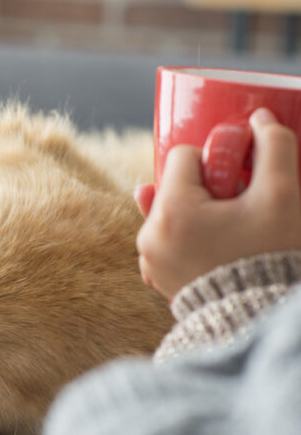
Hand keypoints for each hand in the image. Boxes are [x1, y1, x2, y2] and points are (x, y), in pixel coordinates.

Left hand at [136, 108, 300, 299]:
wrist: (263, 317)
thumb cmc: (274, 256)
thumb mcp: (284, 196)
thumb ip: (275, 148)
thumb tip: (260, 117)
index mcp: (171, 210)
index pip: (182, 156)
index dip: (216, 159)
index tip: (241, 177)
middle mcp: (149, 234)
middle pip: (175, 185)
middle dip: (207, 187)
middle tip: (241, 205)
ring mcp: (149, 259)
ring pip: (171, 212)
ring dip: (198, 211)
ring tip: (232, 228)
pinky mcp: (156, 278)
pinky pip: (168, 241)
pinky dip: (188, 237)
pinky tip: (215, 243)